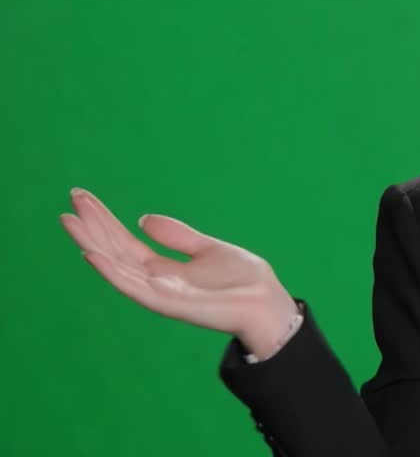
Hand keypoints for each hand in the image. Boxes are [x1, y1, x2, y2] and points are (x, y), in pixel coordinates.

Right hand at [59, 186, 298, 353]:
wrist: (267, 302)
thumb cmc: (242, 280)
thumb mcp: (207, 248)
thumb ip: (176, 236)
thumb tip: (143, 219)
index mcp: (163, 268)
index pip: (124, 241)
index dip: (103, 221)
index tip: (83, 198)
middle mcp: (155, 280)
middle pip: (114, 249)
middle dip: (92, 226)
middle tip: (72, 199)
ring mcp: (159, 292)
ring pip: (116, 265)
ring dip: (92, 243)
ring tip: (71, 221)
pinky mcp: (168, 303)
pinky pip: (133, 287)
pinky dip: (111, 271)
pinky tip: (92, 254)